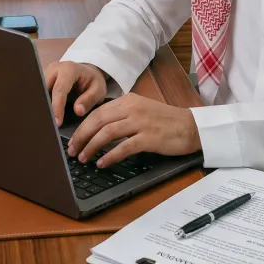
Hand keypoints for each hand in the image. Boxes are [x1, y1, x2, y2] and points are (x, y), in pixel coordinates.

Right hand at [44, 60, 106, 126]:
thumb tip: (78, 111)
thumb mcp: (99, 90)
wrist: (88, 72)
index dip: (56, 107)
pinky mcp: (42, 77)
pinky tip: (44, 114)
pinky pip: (39, 91)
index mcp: (69, 69)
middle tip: (48, 124)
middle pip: (44, 89)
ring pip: (38, 90)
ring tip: (45, 121)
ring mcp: (47, 71)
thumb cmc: (93, 81)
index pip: (59, 90)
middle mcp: (55, 68)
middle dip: (45, 107)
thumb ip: (89, 100)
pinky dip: (41, 103)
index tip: (57, 122)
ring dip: (41, 105)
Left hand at [67, 93, 200, 167]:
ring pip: (107, 132)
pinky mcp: (149, 137)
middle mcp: (132, 108)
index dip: (82, 126)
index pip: (98, 112)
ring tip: (84, 158)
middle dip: (82, 137)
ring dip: (92, 146)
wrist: (190, 126)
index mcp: (128, 100)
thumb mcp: (141, 110)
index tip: (74, 139)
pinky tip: (102, 163)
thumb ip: (122, 115)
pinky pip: (124, 147)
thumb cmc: (165, 121)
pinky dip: (110, 156)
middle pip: (98, 120)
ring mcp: (141, 122)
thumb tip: (98, 129)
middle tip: (73, 150)